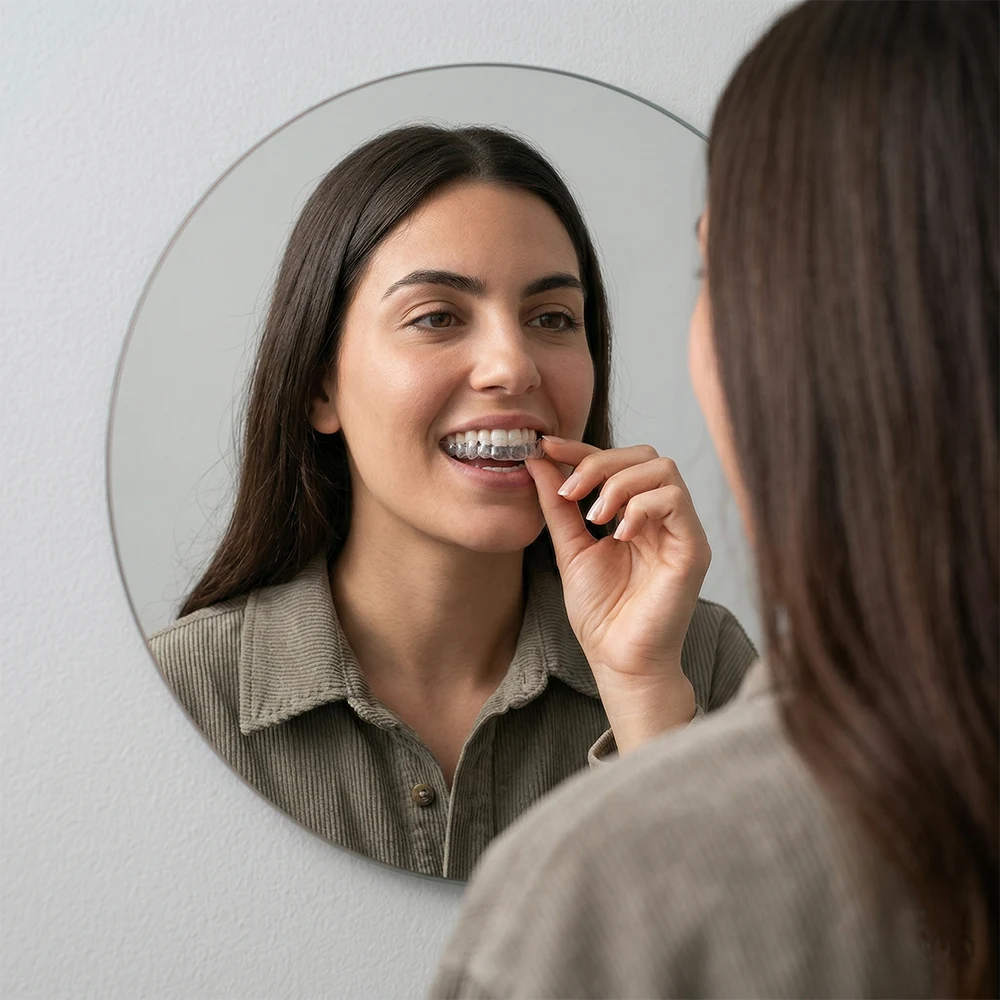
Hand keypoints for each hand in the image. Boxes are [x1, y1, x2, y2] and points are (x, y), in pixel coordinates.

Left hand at [527, 438, 711, 751]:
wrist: (620, 661)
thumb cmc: (601, 614)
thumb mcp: (570, 548)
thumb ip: (558, 505)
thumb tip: (538, 460)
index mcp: (637, 515)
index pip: (616, 462)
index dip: (582, 448)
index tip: (546, 446)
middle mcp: (664, 517)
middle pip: (644, 455)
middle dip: (600, 462)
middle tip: (570, 491)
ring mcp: (681, 531)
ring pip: (662, 469)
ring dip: (619, 483)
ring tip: (595, 516)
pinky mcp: (693, 549)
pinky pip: (675, 501)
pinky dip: (641, 506)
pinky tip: (618, 534)